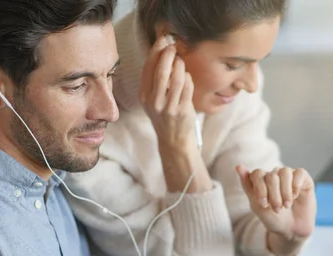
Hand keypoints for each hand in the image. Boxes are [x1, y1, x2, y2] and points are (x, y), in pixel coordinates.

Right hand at [139, 35, 196, 153]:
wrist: (172, 139)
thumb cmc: (164, 115)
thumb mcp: (153, 98)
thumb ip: (155, 79)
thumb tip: (162, 52)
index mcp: (144, 95)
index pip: (148, 68)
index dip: (156, 51)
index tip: (163, 40)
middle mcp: (154, 101)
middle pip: (161, 71)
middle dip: (169, 54)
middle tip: (174, 46)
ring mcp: (168, 107)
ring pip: (177, 78)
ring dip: (181, 65)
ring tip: (181, 62)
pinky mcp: (182, 111)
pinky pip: (187, 87)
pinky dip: (188, 78)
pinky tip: (187, 77)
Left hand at [236, 165, 315, 239]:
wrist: (291, 231)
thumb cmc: (273, 219)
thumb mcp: (257, 206)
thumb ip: (248, 186)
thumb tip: (238, 167)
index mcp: (261, 180)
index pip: (257, 174)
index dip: (260, 189)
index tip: (263, 205)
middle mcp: (275, 175)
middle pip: (271, 176)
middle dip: (273, 195)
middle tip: (277, 209)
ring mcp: (290, 176)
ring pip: (285, 172)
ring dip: (285, 191)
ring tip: (286, 205)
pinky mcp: (304, 179)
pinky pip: (299, 173)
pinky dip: (296, 185)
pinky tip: (295, 196)